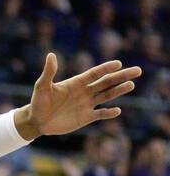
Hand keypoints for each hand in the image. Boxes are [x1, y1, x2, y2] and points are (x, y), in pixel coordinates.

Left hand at [16, 55, 141, 139]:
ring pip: (106, 96)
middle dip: (121, 76)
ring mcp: (86, 104)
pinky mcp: (85, 118)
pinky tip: (117, 110)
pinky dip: (108, 113)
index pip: (95, 73)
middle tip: (137, 70)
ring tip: (131, 85)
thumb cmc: (38, 102)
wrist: (37, 121)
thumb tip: (51, 55)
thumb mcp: (42, 86)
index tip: (118, 64)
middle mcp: (84, 92)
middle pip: (106, 82)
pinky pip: (100, 114)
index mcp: (76, 82)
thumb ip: (49, 72)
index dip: (106, 68)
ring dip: (119, 91)